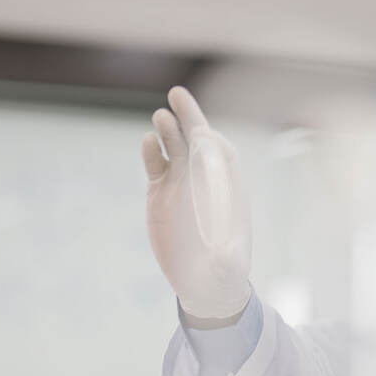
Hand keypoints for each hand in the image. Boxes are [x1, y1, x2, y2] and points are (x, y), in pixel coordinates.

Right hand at [142, 86, 251, 319]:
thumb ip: (225, 259)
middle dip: (190, 117)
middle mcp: (204, 180)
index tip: (204, 134)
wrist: (203, 281)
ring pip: (175, 147)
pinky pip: (156, 164)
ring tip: (161, 117)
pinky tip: (148, 142)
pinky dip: (151, 152)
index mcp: (226, 189)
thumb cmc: (223, 273)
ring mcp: (181, 183)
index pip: (223, 154)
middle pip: (197, 140)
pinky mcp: (160, 191)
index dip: (213, 141)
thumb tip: (222, 252)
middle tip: (177, 94)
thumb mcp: (227, 268)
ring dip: (169, 130)